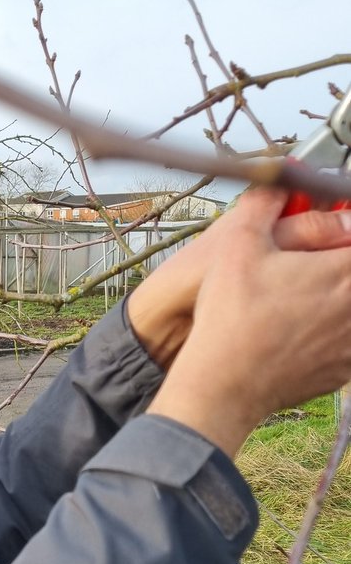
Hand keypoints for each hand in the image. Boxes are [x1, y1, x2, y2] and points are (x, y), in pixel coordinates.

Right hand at [147, 187, 350, 457]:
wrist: (224, 383)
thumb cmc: (230, 315)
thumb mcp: (237, 244)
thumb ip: (264, 204)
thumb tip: (279, 180)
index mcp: (342, 270)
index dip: (346, 229)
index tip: (337, 228)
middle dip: (339, 259)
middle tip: (320, 258)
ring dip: (339, 295)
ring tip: (306, 293)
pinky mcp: (343, 370)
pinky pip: (348, 341)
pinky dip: (336, 330)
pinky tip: (309, 326)